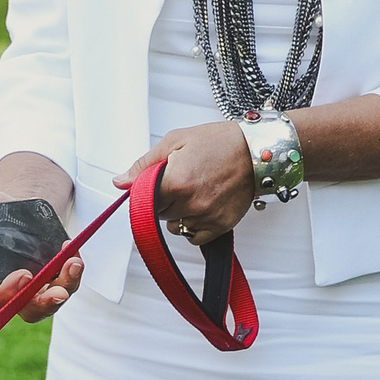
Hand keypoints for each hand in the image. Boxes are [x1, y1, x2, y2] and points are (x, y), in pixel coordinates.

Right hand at [0, 176, 82, 319]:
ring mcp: (34, 289)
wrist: (19, 208)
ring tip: (73, 264)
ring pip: (49, 302)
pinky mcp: (54, 281)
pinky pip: (66, 285)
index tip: (22, 275)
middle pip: (24, 308)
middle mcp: (10, 291)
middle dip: (41, 301)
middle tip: (54, 287)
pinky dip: (73, 274)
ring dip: (64, 288)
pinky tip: (75, 255)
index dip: (5, 294)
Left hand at [114, 123, 253, 242]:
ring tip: (193, 192)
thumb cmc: (220, 142)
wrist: (258, 152)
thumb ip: (145, 164)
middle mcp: (190, 203)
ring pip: (174, 227)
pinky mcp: (220, 226)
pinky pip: (194, 238)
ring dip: (178, 214)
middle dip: (163, 199)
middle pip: (158, 214)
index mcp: (175, 181)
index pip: (143, 201)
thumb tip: (121, 182)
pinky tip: (202, 206)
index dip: (146, 192)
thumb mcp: (176, 141)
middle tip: (179, 181)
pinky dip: (193, 226)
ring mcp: (206, 217)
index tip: (153, 184)